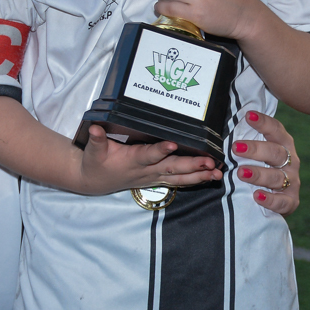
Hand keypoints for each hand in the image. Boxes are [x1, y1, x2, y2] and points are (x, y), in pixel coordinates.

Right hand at [78, 125, 221, 195]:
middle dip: (191, 166)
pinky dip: (195, 180)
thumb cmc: (95, 163)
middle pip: (171, 169)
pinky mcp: (157, 180)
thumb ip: (96, 139)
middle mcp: (146, 171)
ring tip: (217, 174)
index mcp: (132, 161)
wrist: (94, 182)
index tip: (173, 144)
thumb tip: (95, 128)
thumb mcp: (92, 151)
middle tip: (209, 163)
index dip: (160, 151)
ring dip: (199, 176)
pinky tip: (211, 178)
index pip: (148, 156)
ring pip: (179, 178)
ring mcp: (153, 177)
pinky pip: (179, 182)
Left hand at [231, 111, 299, 215]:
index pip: (276, 129)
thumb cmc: (262, 165)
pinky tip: (257, 195)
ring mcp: (292, 181)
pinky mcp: (291, 200)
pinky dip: (270, 199)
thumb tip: (226, 120)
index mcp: (283, 144)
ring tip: (240, 173)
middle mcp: (291, 161)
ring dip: (258, 174)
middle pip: (276, 153)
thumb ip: (248, 137)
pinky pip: (282, 201)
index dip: (264, 122)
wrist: (276, 194)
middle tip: (236, 148)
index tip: (248, 115)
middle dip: (256, 149)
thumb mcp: (257, 150)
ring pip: (276, 177)